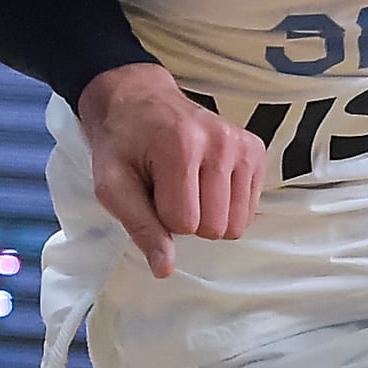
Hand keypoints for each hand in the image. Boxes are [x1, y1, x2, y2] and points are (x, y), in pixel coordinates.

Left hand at [76, 61, 258, 278]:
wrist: (139, 99)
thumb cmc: (122, 143)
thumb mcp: (113, 185)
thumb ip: (140, 226)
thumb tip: (165, 268)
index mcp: (181, 146)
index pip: (184, 223)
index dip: (162, 218)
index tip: (151, 192)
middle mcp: (220, 142)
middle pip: (216, 227)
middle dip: (189, 220)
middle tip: (169, 190)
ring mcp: (242, 145)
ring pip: (237, 224)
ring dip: (210, 215)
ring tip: (188, 185)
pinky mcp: (255, 150)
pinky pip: (250, 209)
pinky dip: (227, 205)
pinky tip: (206, 181)